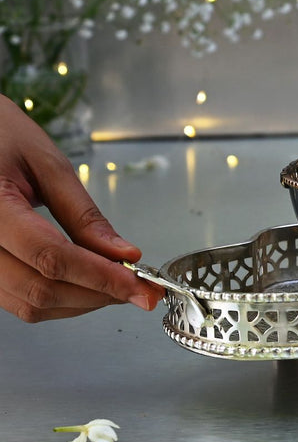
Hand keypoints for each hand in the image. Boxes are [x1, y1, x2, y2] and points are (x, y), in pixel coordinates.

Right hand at [0, 96, 163, 322]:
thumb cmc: (1, 137)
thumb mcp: (48, 165)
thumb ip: (84, 214)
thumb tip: (124, 255)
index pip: (50, 257)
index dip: (99, 277)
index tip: (139, 285)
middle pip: (40, 289)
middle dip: (98, 294)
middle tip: (139, 289)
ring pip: (29, 304)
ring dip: (80, 302)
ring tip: (117, 285)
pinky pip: (17, 299)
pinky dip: (58, 299)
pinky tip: (85, 283)